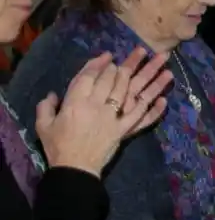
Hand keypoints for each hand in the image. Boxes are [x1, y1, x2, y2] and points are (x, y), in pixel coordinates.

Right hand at [36, 49, 172, 175]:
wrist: (75, 169)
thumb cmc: (57, 146)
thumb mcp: (44, 125)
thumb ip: (46, 107)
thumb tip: (53, 95)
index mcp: (77, 102)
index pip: (91, 77)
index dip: (100, 64)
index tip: (110, 55)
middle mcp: (98, 106)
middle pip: (117, 81)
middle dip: (131, 64)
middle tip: (144, 50)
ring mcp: (114, 119)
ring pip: (135, 95)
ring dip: (151, 80)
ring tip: (165, 67)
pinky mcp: (124, 131)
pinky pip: (142, 119)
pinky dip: (154, 110)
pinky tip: (165, 100)